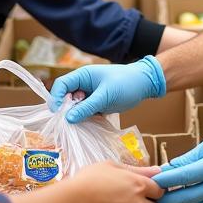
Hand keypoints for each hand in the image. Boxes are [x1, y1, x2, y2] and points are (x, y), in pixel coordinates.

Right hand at [49, 57, 165, 121]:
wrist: (145, 84)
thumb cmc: (126, 83)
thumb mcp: (106, 95)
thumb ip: (87, 107)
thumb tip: (68, 118)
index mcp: (82, 76)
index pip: (61, 85)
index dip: (56, 98)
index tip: (57, 113)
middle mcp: (83, 85)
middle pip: (66, 98)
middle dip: (65, 110)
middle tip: (69, 122)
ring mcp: (90, 96)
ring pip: (75, 107)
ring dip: (75, 116)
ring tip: (80, 125)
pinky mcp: (96, 105)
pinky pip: (85, 113)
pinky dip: (85, 120)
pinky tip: (88, 126)